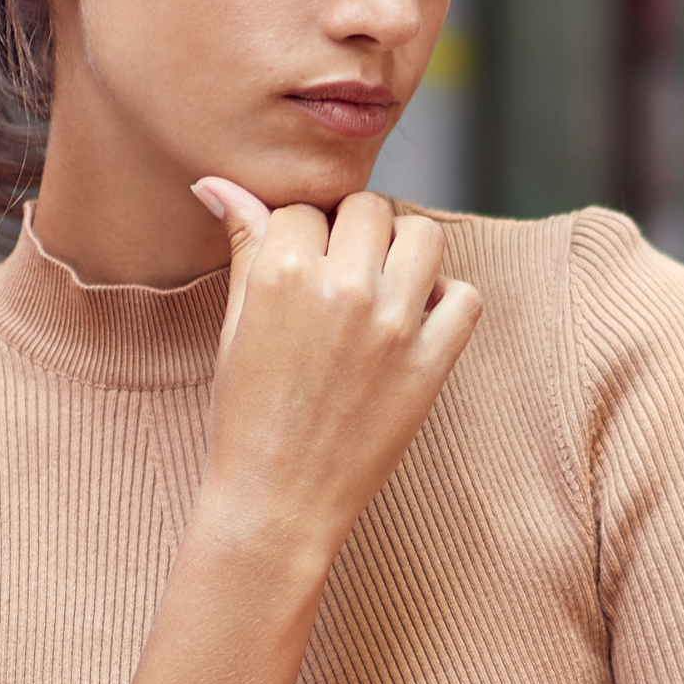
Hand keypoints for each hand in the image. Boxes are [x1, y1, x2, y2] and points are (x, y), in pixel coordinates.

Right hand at [189, 180, 481, 564]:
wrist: (276, 498)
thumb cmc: (246, 413)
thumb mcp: (235, 324)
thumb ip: (244, 246)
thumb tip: (219, 184)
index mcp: (283, 271)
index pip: (309, 207)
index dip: (306, 232)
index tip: (305, 264)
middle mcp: (343, 288)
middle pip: (372, 208)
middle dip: (358, 231)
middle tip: (348, 270)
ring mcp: (393, 325)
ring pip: (426, 235)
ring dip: (407, 251)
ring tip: (386, 285)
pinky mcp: (431, 363)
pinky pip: (465, 297)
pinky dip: (448, 302)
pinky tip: (418, 322)